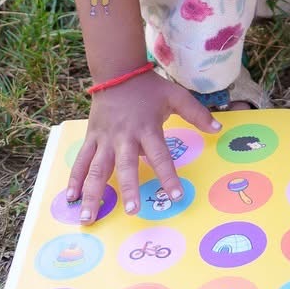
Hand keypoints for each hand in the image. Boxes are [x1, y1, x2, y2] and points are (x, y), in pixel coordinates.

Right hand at [66, 74, 219, 220]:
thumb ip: (197, 113)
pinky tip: (71, 198)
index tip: (176, 196)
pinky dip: (75, 179)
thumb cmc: (150, 88)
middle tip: (132, 211)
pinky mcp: (91, 138)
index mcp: (147, 129)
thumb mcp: (176, 96)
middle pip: (126, 166)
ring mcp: (105, 139)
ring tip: (88, 216)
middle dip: (128, 189)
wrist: (118, 72)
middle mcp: (124, 137)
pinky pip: (81, 161)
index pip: (160, 156)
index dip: (168, 176)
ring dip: (92, 193)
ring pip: (97, 169)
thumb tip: (218, 128)